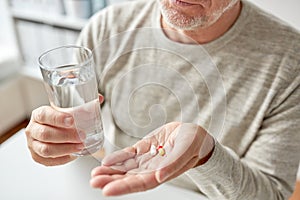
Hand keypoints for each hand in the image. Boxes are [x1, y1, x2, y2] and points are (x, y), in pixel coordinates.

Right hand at [25, 94, 103, 165]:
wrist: (52, 130)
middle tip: (82, 136)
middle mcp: (33, 129)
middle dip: (66, 136)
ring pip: (46, 149)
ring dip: (65, 149)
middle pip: (45, 134)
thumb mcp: (69, 110)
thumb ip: (84, 104)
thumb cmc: (61, 120)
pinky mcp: (37, 157)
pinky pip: (48, 160)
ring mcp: (33, 144)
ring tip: (80, 146)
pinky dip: (62, 158)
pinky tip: (73, 155)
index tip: (72, 120)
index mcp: (39, 114)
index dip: (57, 118)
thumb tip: (100, 99)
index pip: (44, 115)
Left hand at [90, 122, 214, 195]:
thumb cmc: (194, 144)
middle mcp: (151, 169)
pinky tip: (106, 160)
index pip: (139, 184)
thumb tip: (159, 176)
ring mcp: (146, 159)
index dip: (123, 187)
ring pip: (125, 167)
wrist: (193, 134)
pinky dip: (118, 157)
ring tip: (94, 173)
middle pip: (128, 177)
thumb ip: (173, 164)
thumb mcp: (186, 151)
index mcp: (161, 173)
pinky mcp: (144, 148)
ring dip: (110, 171)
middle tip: (94, 181)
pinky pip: (129, 154)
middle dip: (110, 180)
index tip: (106, 190)